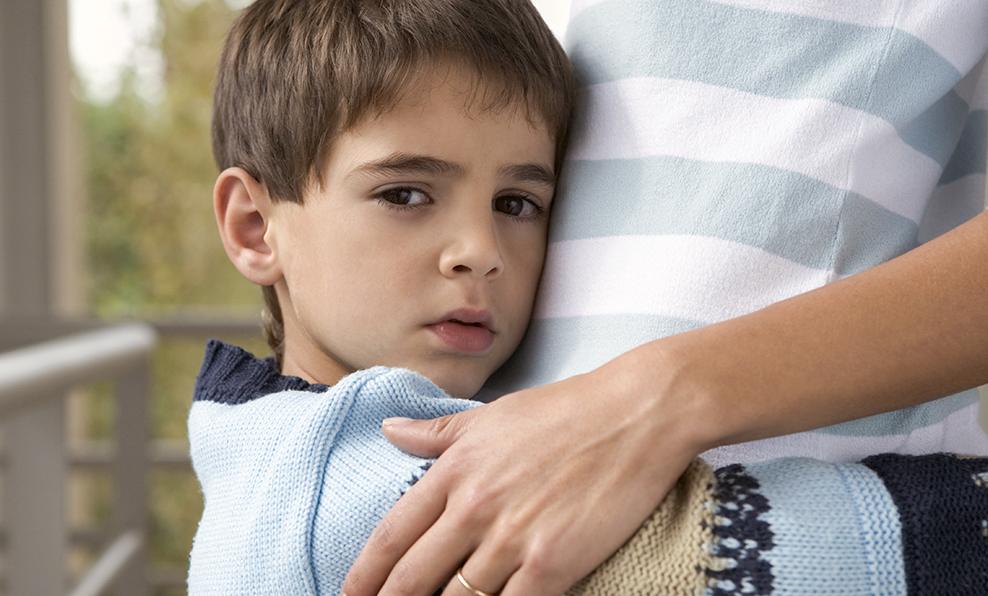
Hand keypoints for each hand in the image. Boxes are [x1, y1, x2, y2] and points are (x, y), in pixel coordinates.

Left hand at [341, 347, 705, 595]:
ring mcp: (511, 538)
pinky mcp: (552, 564)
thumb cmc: (568, 410)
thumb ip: (437, 433)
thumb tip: (388, 430)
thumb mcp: (492, 415)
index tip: (350, 595)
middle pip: (411, 578)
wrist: (637, 413)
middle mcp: (473, 507)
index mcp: (454, 470)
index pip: (391, 536)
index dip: (364, 575)